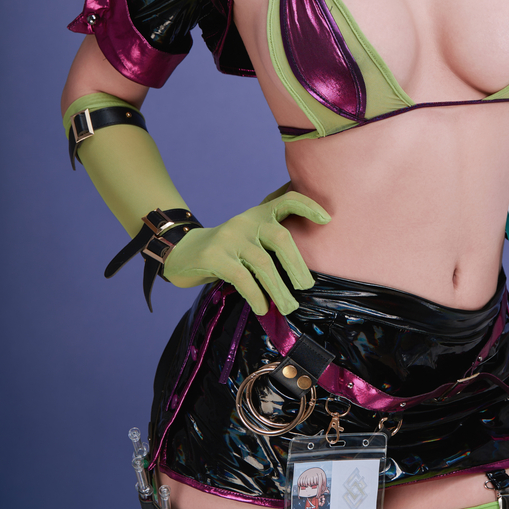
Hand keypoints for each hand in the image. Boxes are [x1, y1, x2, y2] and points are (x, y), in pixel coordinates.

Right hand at [163, 192, 329, 313]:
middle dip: (297, 264)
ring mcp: (229, 237)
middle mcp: (246, 221)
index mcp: (259, 214)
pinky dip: (256, 295)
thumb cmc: (227, 249)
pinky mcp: (214, 256)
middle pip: (280, 237)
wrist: (182, 251)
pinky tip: (263, 308)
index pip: (286, 200)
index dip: (307, 205)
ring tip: (288, 306)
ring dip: (279, 288)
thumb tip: (307, 263)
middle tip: (307, 287)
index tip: (326, 220)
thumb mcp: (250, 236)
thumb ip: (272, 239)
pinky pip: (241, 277)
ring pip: (262, 262)